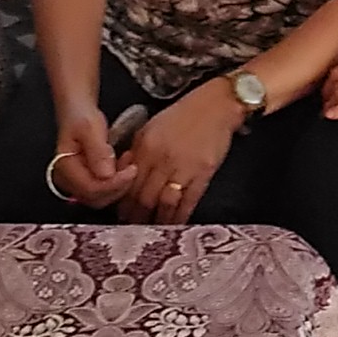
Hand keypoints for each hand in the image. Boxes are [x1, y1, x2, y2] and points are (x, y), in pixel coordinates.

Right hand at [50, 98, 137, 210]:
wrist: (78, 113)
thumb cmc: (81, 118)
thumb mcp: (90, 128)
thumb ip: (98, 151)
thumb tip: (106, 175)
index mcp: (64, 168)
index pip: (91, 188)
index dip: (114, 184)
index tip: (132, 170)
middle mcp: (67, 181)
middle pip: (97, 198)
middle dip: (118, 186)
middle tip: (132, 168)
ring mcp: (77, 184)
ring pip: (103, 198)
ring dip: (120, 185)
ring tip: (129, 165)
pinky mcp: (87, 183)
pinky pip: (105, 192)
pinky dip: (118, 183)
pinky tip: (125, 167)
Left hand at [117, 80, 245, 222]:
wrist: (216, 106)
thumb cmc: (183, 115)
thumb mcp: (151, 127)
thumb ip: (136, 151)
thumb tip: (122, 173)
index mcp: (146, 146)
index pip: (129, 182)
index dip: (123, 202)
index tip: (120, 213)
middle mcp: (162, 158)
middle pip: (144, 196)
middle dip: (137, 216)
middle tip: (132, 228)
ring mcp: (184, 167)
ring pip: (164, 203)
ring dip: (157, 220)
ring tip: (152, 230)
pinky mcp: (204, 173)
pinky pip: (189, 201)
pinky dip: (181, 216)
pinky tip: (175, 224)